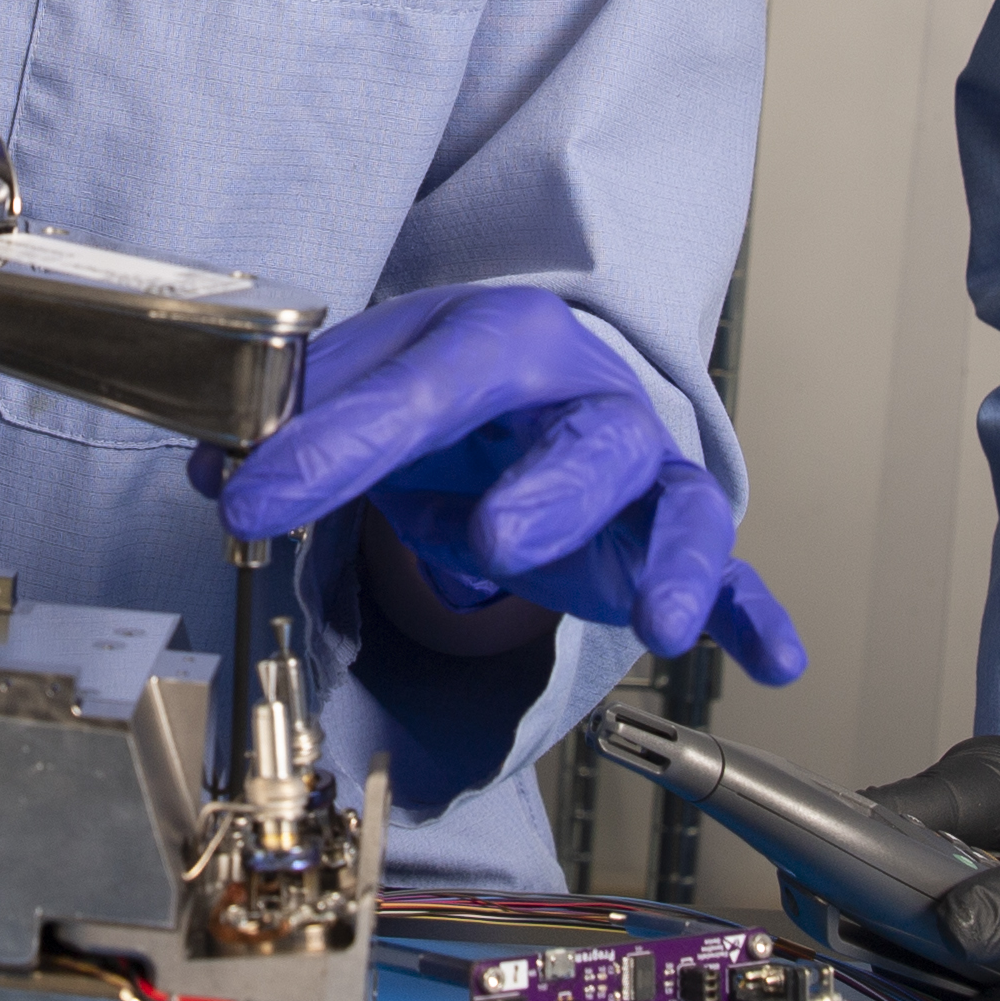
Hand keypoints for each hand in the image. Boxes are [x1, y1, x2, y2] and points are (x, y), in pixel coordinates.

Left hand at [200, 284, 806, 683]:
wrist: (538, 389)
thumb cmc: (455, 391)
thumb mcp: (368, 390)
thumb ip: (299, 427)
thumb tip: (221, 474)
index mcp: (498, 341)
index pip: (421, 387)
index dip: (337, 444)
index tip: (254, 501)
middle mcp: (584, 398)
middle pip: (583, 438)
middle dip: (548, 490)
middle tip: (496, 538)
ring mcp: (639, 470)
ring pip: (671, 504)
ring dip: (670, 560)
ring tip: (658, 622)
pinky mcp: (669, 536)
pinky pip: (730, 575)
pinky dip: (754, 616)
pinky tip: (778, 659)